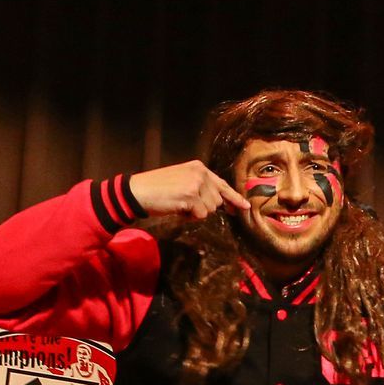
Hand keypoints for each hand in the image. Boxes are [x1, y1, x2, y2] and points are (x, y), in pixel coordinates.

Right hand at [128, 160, 249, 220]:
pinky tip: (177, 208)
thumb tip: (222, 204)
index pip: (222, 185)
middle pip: (217, 201)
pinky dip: (189, 217)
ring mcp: (196, 183)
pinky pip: (200, 215)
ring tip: (179, 204)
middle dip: (203, 207)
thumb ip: (202, 188)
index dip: (234, 198)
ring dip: (196, 212)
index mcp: (199, 167)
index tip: (246, 207)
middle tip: (184, 203)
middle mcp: (200, 173)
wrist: (137, 191)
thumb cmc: (158, 189)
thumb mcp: (183, 182)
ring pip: (210, 209)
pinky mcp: (191, 195)